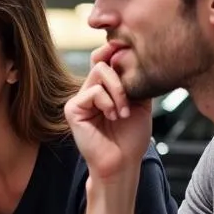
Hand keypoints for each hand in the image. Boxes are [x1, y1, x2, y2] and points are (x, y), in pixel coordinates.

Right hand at [64, 41, 152, 181]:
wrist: (123, 162)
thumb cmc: (131, 138)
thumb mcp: (140, 102)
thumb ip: (134, 79)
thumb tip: (130, 55)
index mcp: (104, 89)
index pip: (105, 59)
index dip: (115, 51)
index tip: (130, 51)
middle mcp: (90, 91)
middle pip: (103, 62)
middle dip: (122, 78)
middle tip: (130, 101)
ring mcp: (80, 100)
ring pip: (99, 72)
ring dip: (118, 91)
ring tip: (122, 112)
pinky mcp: (73, 110)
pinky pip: (93, 91)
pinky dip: (107, 102)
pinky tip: (112, 116)